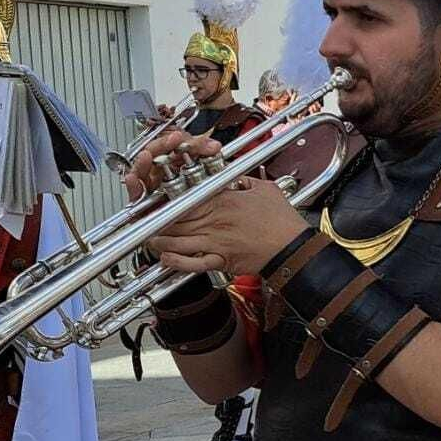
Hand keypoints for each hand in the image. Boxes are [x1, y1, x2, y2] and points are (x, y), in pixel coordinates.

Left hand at [123, 131, 308, 275]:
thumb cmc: (281, 220)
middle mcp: (215, 220)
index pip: (187, 198)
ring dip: (161, 241)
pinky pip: (193, 262)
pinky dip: (177, 262)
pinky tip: (166, 259)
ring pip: (179, 240)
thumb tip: (236, 178)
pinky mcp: (222, 260)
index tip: (162, 200)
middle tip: (148, 221)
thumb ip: (245, 181)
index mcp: (223, 201)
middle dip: (159, 221)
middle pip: (177, 219)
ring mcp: (216, 241)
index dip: (170, 200)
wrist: (292, 247)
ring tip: (152, 240)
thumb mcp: (264, 189)